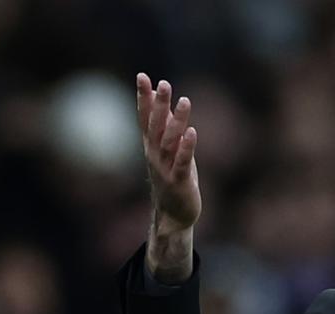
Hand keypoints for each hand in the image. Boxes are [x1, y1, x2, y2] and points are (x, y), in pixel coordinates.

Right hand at [136, 73, 200, 230]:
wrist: (173, 215)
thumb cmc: (172, 179)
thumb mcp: (168, 151)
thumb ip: (165, 127)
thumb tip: (163, 101)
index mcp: (150, 146)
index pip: (144, 118)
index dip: (143, 98)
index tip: (142, 77)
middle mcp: (154, 155)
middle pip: (155, 126)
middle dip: (158, 104)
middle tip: (163, 83)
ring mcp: (165, 168)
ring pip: (170, 141)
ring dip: (177, 120)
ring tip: (184, 100)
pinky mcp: (180, 181)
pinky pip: (183, 162)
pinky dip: (187, 147)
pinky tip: (192, 132)